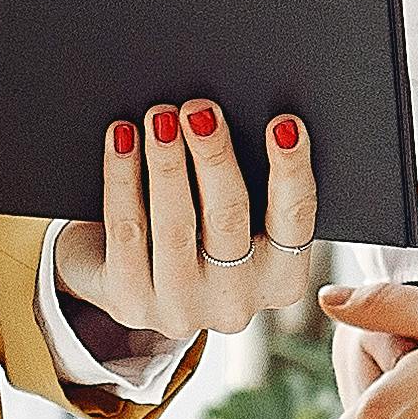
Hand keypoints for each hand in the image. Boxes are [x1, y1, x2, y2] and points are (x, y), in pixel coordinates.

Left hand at [53, 101, 322, 345]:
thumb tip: (227, 119)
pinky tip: (123, 140)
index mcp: (280, 279)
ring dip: (167, 163)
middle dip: (214, 156)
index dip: (291, 170)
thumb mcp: (230, 214)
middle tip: (200, 110)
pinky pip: (127, 230)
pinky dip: (123, 178)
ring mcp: (181, 308)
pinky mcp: (129, 301)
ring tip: (160, 117)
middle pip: (229, 218)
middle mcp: (235, 302)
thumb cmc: (194, 227)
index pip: (295, 219)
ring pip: (175, 226)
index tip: (284, 124)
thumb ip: (245, 178)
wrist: (122, 276)